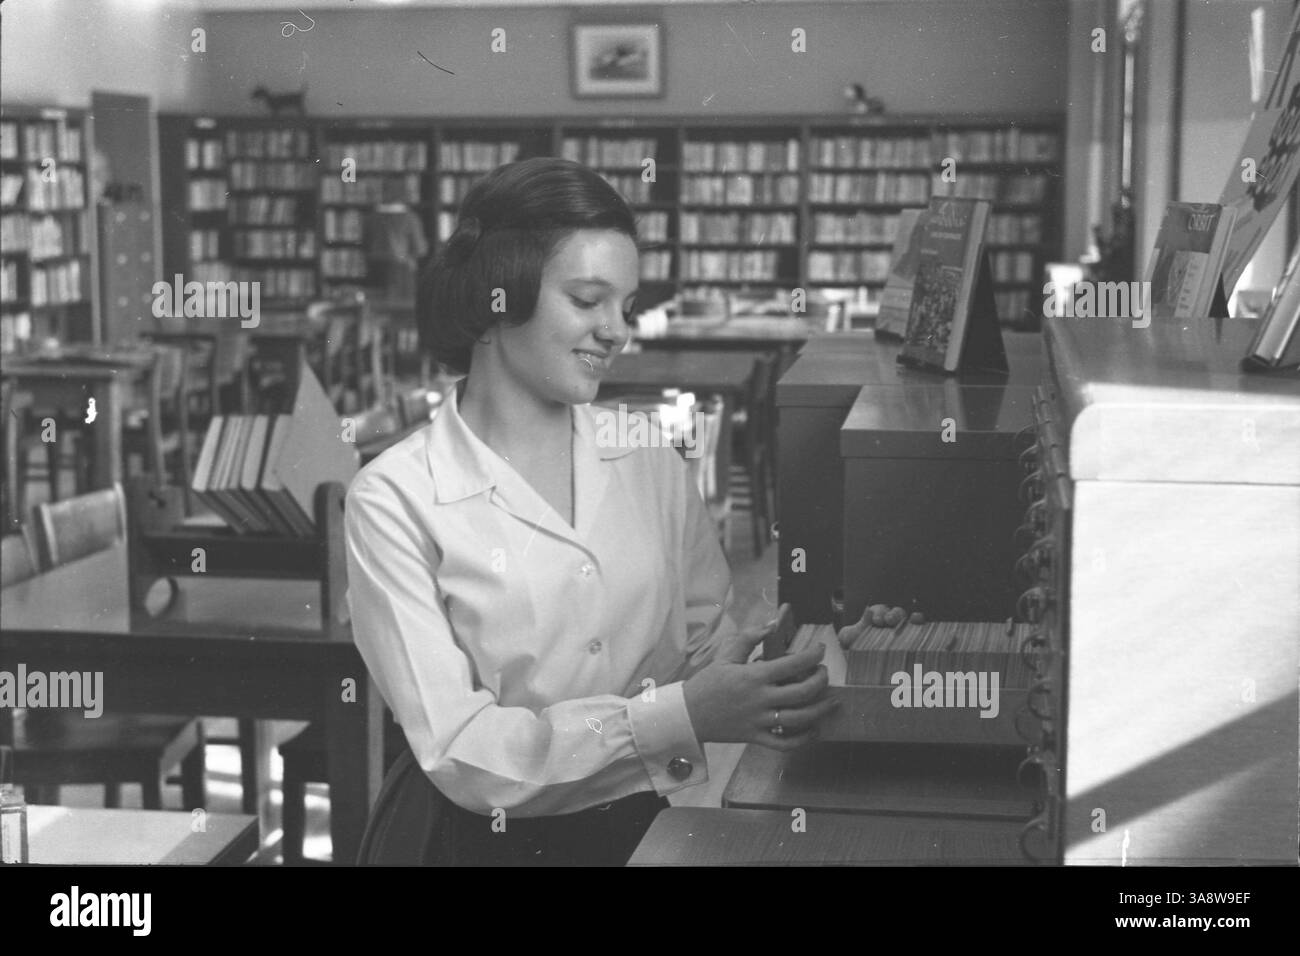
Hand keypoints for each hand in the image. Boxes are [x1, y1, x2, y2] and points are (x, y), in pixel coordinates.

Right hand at [683, 604, 837, 749]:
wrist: (687, 714)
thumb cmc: (707, 683)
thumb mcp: (725, 656)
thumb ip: (749, 638)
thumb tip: (772, 624)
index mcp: (754, 676)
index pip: (793, 663)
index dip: (813, 655)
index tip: (820, 650)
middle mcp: (760, 699)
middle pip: (803, 692)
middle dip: (821, 681)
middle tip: (824, 673)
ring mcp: (759, 721)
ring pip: (800, 719)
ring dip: (821, 710)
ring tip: (832, 701)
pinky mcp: (756, 738)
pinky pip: (785, 744)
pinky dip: (803, 740)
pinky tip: (814, 730)